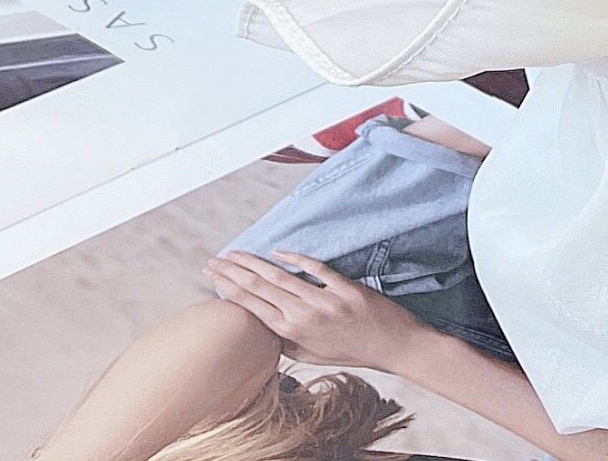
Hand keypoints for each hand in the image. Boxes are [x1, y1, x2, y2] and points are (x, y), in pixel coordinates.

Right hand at [201, 250, 432, 372]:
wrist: (394, 347)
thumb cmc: (352, 352)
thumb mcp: (313, 355)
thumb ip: (287, 342)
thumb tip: (263, 325)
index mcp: (293, 334)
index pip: (253, 307)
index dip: (231, 290)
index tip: (214, 276)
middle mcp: (304, 317)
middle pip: (260, 288)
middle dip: (233, 272)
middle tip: (213, 260)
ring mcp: (324, 301)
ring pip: (280, 277)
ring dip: (253, 263)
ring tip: (234, 252)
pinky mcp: (344, 288)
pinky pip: (314, 268)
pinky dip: (295, 258)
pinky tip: (277, 251)